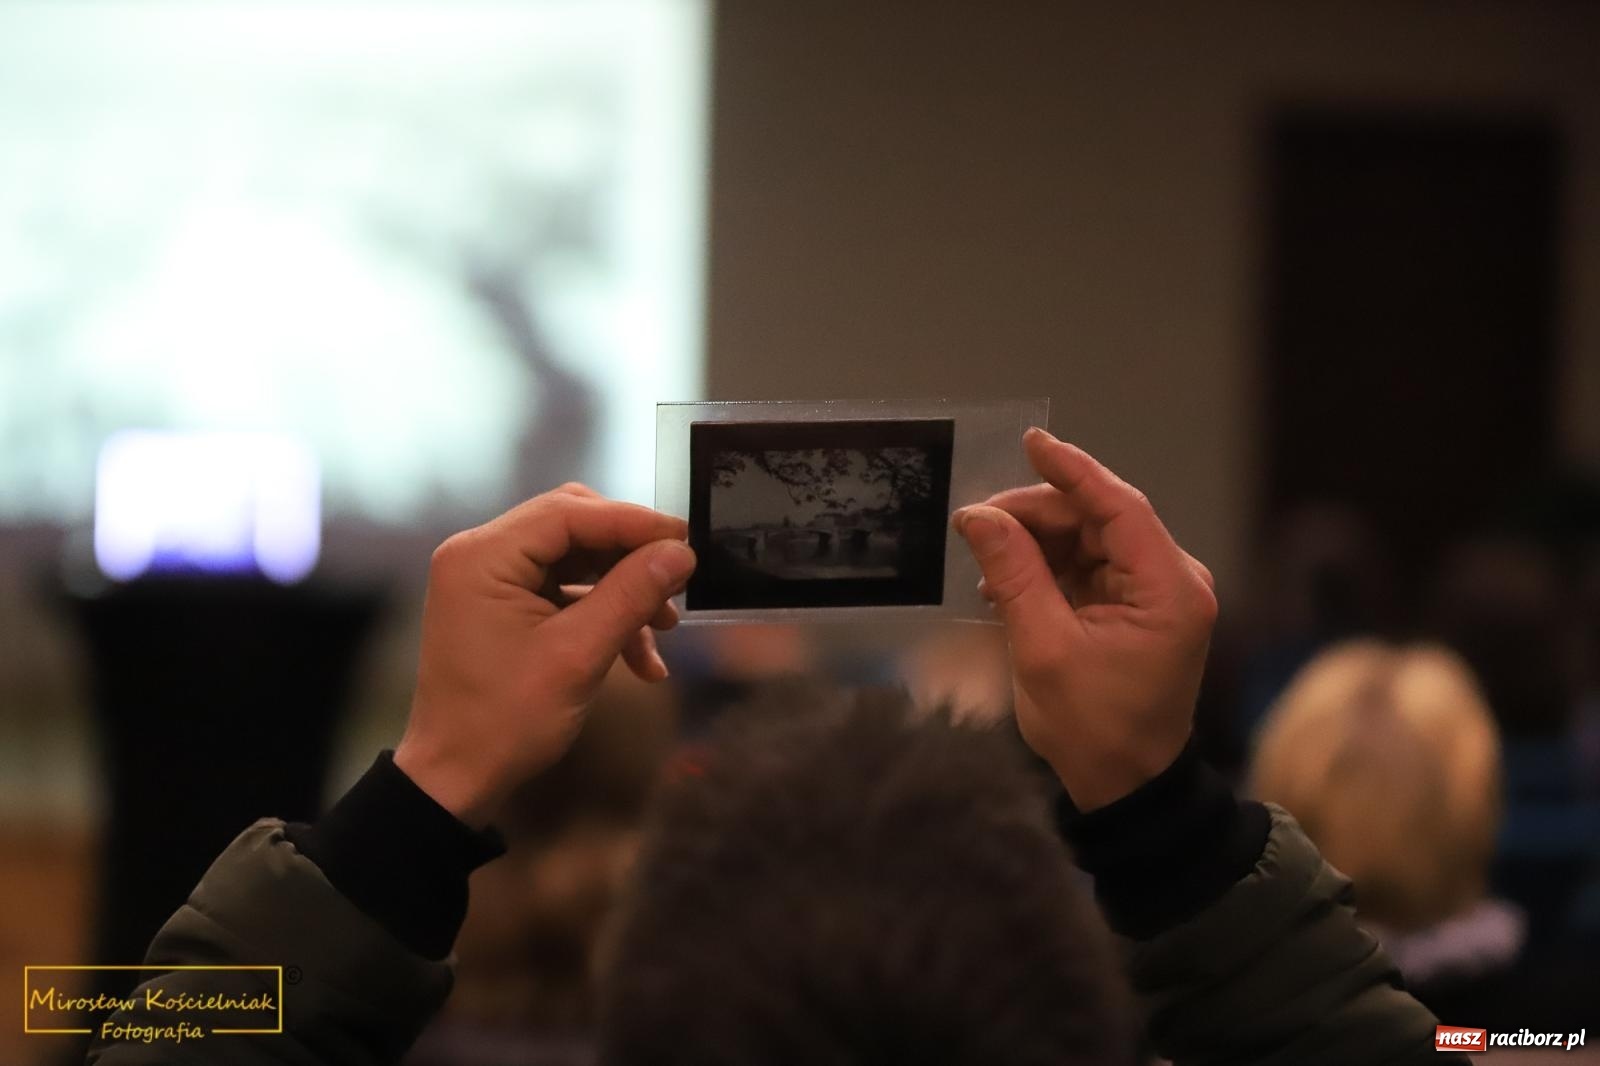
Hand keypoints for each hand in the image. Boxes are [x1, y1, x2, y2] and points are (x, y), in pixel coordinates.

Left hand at [395, 484, 695, 826]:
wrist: (457, 780)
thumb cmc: (505, 722)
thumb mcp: (578, 655)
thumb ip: (631, 595)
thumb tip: (681, 552)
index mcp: (482, 557)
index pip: (569, 513)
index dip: (633, 522)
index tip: (686, 539)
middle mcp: (480, 555)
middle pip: (574, 527)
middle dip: (629, 556)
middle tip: (677, 580)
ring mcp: (490, 580)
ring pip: (576, 560)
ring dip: (623, 591)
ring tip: (665, 630)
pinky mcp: (503, 605)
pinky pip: (565, 590)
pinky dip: (603, 614)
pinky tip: (641, 658)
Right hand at [954, 429, 1216, 810]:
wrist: (1126, 787)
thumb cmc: (1092, 727)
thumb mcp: (1042, 649)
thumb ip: (1014, 575)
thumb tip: (979, 517)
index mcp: (1168, 588)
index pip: (1119, 507)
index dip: (1072, 471)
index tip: (1032, 443)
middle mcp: (1174, 581)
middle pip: (1102, 519)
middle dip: (1039, 516)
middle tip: (978, 524)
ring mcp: (1160, 594)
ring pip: (1092, 540)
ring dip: (1038, 544)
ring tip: (987, 564)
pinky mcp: (1141, 608)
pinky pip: (1092, 567)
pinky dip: (1050, 569)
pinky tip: (1007, 584)